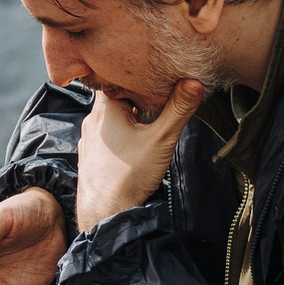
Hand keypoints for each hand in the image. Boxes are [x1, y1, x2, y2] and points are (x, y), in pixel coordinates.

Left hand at [76, 81, 203, 231]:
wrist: (104, 213)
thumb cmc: (129, 176)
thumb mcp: (161, 139)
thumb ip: (178, 109)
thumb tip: (194, 81)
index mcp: (105, 108)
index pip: (116, 74)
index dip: (135, 72)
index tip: (153, 72)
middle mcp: (92, 120)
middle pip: (116, 95)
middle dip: (136, 94)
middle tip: (158, 95)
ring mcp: (89, 138)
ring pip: (112, 116)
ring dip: (130, 114)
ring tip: (149, 118)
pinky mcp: (91, 154)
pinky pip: (107, 133)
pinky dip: (121, 131)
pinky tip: (134, 141)